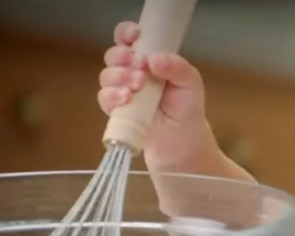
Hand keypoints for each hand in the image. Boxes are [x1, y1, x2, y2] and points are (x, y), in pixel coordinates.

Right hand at [98, 21, 249, 180]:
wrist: (184, 144)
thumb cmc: (187, 110)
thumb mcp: (191, 84)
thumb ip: (177, 67)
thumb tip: (154, 58)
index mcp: (149, 60)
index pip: (130, 39)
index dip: (127, 33)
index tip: (135, 35)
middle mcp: (132, 73)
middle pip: (114, 55)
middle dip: (123, 56)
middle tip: (140, 64)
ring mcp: (122, 92)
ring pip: (107, 75)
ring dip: (119, 76)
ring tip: (138, 85)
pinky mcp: (116, 112)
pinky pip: (104, 98)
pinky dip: (111, 95)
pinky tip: (126, 98)